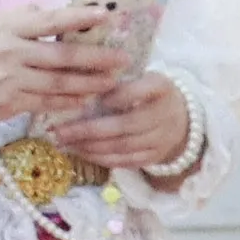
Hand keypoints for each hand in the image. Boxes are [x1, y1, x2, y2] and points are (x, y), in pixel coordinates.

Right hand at [0, 6, 128, 133]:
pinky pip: (47, 102)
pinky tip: (86, 99)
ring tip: (111, 81)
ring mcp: (11, 80)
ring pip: (59, 82)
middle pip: (61, 55)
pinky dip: (69, 101)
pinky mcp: (10, 103)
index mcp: (7, 28)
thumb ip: (22, 17)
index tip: (106, 15)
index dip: (79, 18)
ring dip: (89, 82)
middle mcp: (10, 52)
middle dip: (96, 58)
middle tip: (122, 59)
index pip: (49, 20)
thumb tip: (51, 10)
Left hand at [55, 72, 196, 176]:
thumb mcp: (139, 78)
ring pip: (122, 147)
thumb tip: (77, 86)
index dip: (116, 96)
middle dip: (88, 130)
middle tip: (59, 131)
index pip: (140, 90)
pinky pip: (124, 161)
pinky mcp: (154, 157)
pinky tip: (79, 152)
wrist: (180, 118)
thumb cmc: (148, 93)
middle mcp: (165, 114)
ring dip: (89, 147)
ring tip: (64, 142)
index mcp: (161, 87)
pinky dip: (100, 158)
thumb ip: (116, 81)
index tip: (88, 96)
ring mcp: (161, 139)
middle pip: (125, 125)